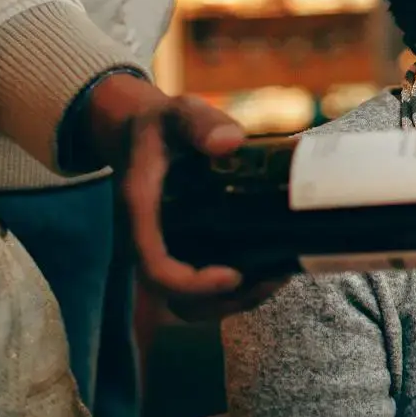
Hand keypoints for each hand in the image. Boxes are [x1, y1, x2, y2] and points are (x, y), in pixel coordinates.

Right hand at [80, 74, 274, 316]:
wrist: (140, 132)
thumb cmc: (163, 124)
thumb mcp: (180, 113)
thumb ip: (201, 123)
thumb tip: (231, 141)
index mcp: (140, 213)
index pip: (156, 269)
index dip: (193, 284)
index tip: (235, 275)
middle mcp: (147, 241)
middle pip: (176, 300)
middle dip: (224, 302)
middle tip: (271, 280)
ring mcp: (164, 250)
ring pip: (191, 303)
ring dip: (234, 302)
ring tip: (276, 278)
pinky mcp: (181, 251)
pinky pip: (202, 289)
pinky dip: (234, 290)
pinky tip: (269, 269)